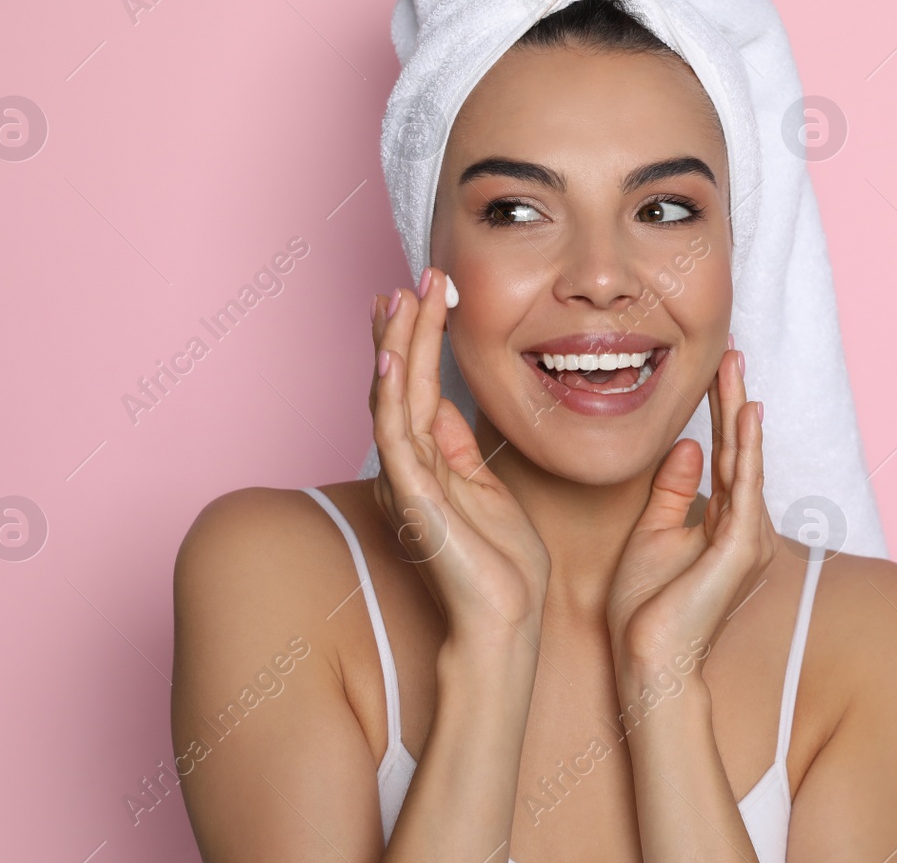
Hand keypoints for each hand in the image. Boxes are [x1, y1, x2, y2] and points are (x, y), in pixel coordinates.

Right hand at [370, 267, 549, 645]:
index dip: (415, 339)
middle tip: (413, 278)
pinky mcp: (414, 500)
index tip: (420, 293)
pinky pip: (396, 441)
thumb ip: (458, 447)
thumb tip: (442, 405)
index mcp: (426, 461)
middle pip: (399, 383)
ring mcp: (406, 481)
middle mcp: (408, 466)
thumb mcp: (483, 487)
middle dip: (404, 328)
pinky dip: (391, 398)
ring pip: (393, 400)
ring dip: (397, 347)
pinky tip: (393, 360)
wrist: (505, 619)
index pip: (416, 386)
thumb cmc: (500, 564)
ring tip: (401, 298)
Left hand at [605, 345, 777, 677]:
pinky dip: (744, 449)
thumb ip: (672, 492)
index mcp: (724, 526)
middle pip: (738, 451)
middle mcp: (745, 528)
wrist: (647, 660)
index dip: (718, 414)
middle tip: (730, 353)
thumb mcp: (652, 534)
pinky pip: (744, 488)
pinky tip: (744, 416)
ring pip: (745, 461)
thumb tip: (687, 446)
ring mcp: (747, 538)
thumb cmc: (645, 609)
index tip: (713, 372)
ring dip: (739, 412)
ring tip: (735, 368)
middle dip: (733, 401)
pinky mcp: (741, 549)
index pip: (721, 457)